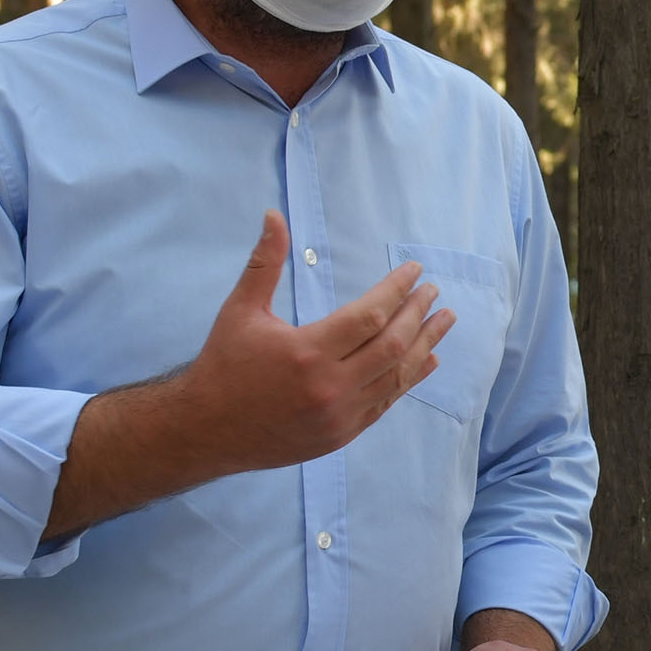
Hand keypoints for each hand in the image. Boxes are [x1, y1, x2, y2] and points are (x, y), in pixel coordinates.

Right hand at [171, 212, 452, 475]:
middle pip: (393, 345)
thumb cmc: (223, 364)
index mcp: (307, 351)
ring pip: (396, 376)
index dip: (398, 290)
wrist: (206, 431)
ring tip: (444, 321)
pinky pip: (385, 403)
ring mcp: (339, 415)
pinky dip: (409, 379)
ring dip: (425, 345)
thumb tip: (274, 215)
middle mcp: (329, 387)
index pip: (370, 315)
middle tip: (434, 293)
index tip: (415, 272)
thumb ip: (264, 262)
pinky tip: (427, 360)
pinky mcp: (341, 435)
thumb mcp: (240, 310)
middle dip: (418, 314)